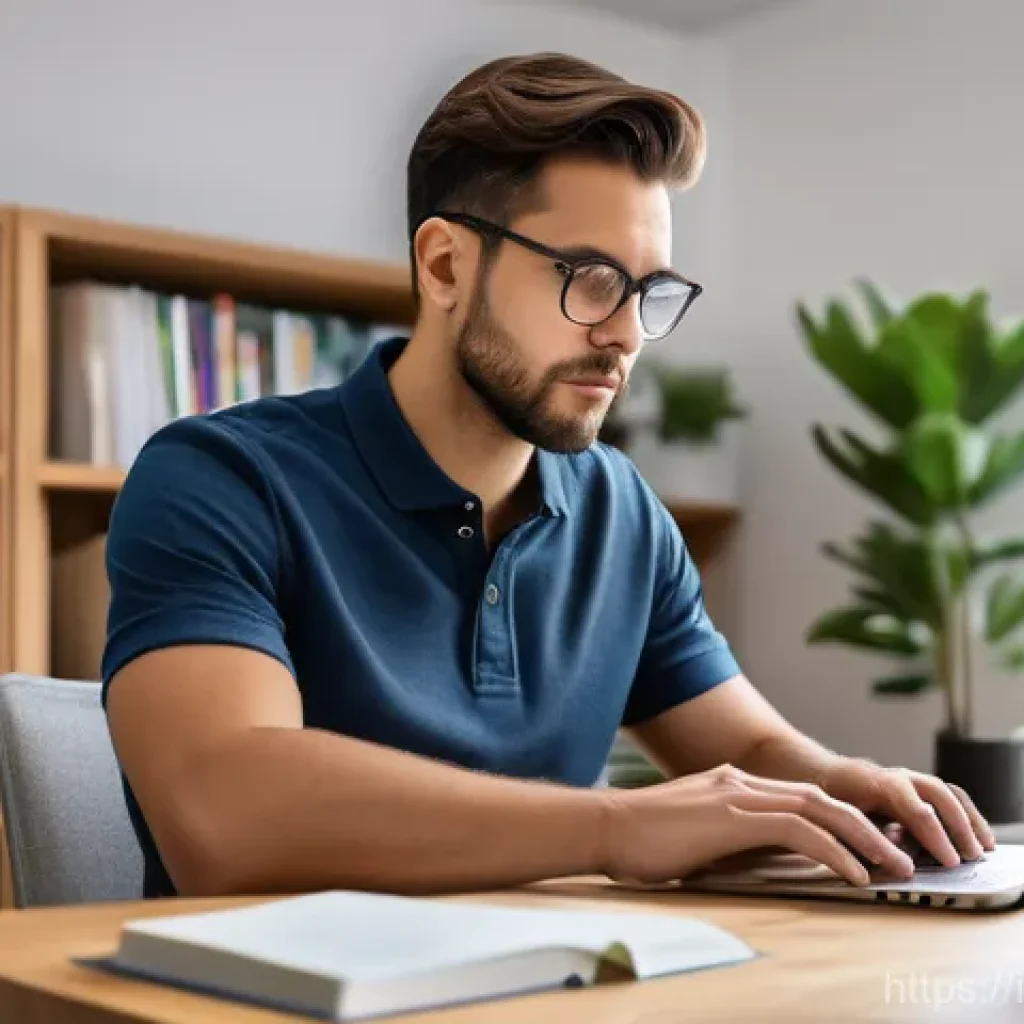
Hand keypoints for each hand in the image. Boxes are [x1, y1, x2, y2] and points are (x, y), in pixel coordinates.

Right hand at [598, 763, 919, 887]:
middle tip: (898, 855)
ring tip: (892, 866)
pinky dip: (832, 851)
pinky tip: (853, 873)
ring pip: (818, 810)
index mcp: (730, 784)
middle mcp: (739, 781)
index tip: (871, 842)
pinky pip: (798, 832)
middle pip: (820, 798)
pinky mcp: (733, 817)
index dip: (841, 819)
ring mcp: (736, 794)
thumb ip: (727, 838)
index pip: (800, 797)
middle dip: (865, 826)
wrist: (603, 826)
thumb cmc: (637, 839)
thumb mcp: (693, 835)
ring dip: (862, 839)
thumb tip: (760, 861)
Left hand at [814, 757, 996, 868]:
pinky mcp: (913, 786)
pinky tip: (977, 835)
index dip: (936, 837)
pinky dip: (965, 813)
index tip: (950, 861)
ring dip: (968, 820)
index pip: (916, 810)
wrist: (819, 774)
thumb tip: (896, 859)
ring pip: (946, 792)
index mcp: (877, 784)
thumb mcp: (836, 819)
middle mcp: (897, 777)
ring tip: (984, 848)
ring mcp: (907, 779)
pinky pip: (946, 795)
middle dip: (958, 827)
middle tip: (969, 857)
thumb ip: (865, 837)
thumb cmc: (826, 800)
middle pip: (938, 795)